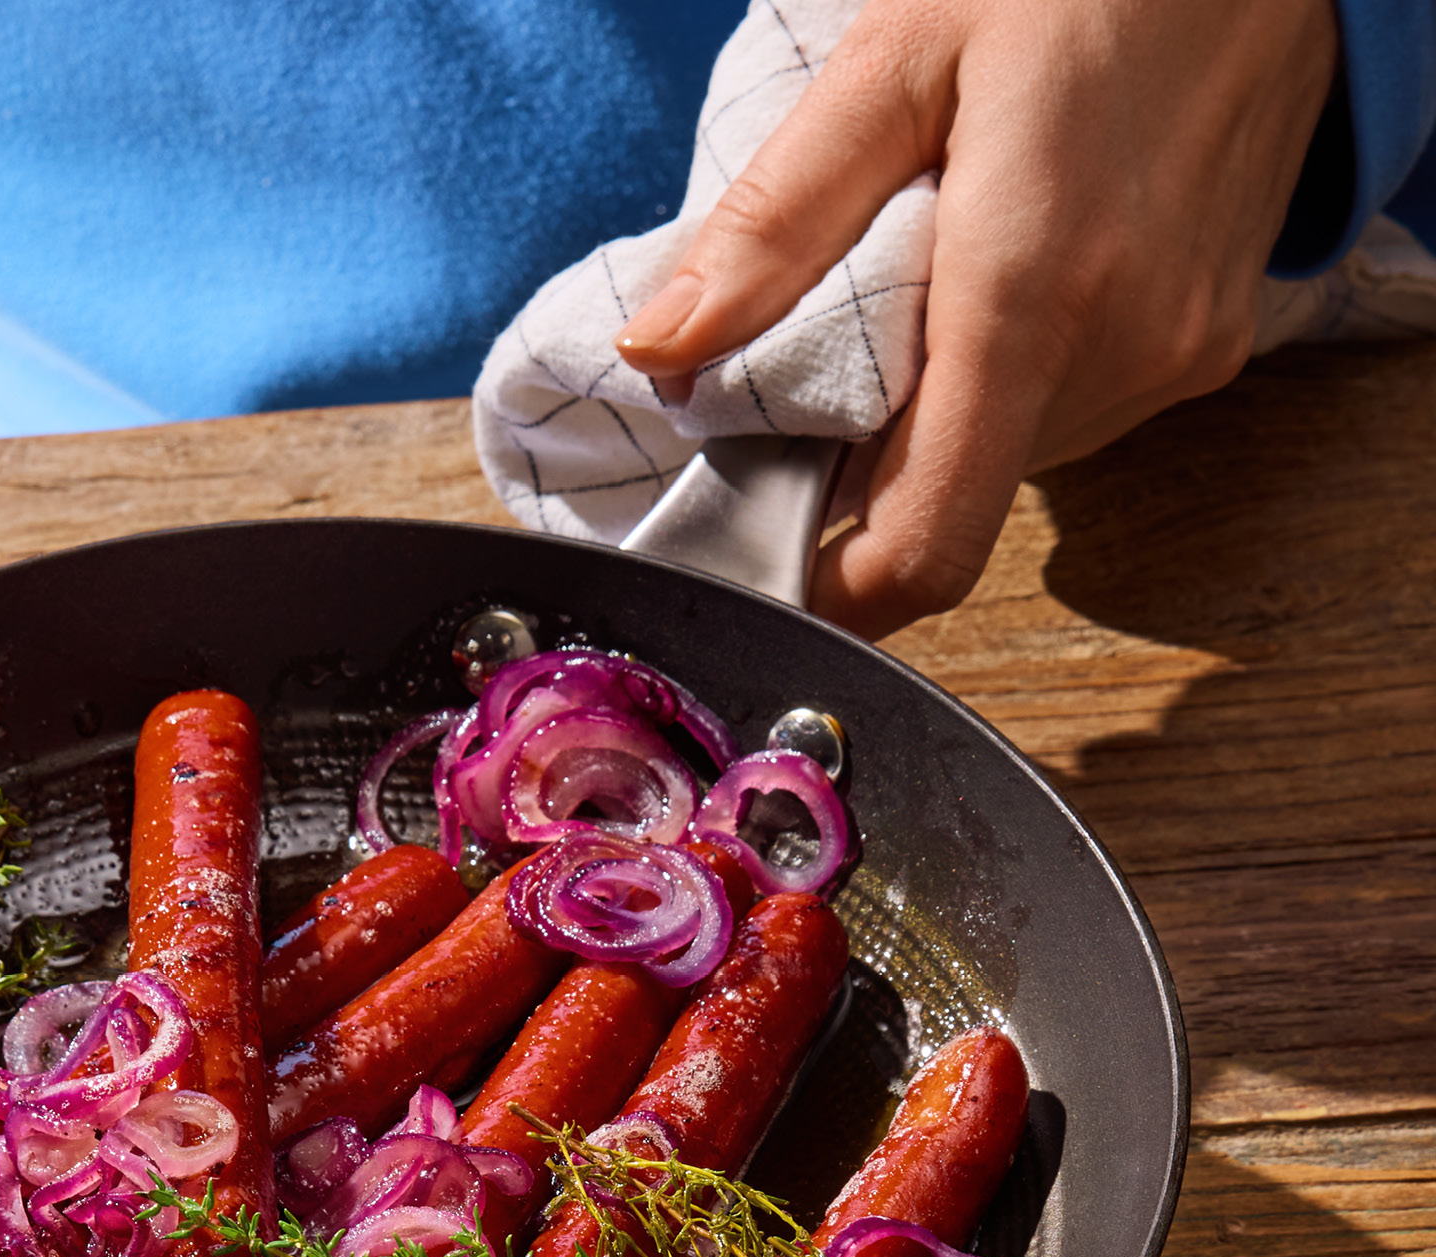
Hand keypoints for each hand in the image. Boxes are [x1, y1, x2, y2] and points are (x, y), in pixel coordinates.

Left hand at [615, 0, 1338, 639]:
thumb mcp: (899, 53)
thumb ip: (777, 221)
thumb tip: (658, 349)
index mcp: (1031, 294)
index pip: (927, 544)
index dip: (839, 592)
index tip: (775, 567)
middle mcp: (1119, 352)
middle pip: (954, 496)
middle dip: (872, 460)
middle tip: (834, 353)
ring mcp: (1176, 358)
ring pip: (1009, 459)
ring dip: (946, 412)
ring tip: (936, 282)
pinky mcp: (1208, 348)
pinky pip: (1073, 414)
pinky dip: (1013, 378)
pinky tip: (1014, 272)